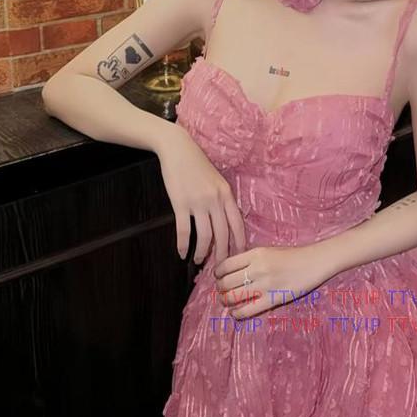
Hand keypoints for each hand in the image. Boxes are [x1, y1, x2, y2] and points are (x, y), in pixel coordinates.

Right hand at [157, 122, 245, 265]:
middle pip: (222, 234)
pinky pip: (184, 231)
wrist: (177, 149)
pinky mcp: (180, 204)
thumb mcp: (216, 179)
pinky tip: (181, 253)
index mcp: (226, 193)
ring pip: (204, 236)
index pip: (237, 223)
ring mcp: (198, 202)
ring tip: (199, 260)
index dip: (239, 242)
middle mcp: (215, 200)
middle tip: (220, 267)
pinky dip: (182, 245)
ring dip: (202, 252)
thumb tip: (225, 219)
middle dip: (222, 254)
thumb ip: (222, 197)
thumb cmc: (197, 163)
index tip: (239, 255)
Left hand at [213, 243, 329, 319]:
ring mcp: (264, 285)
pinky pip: (247, 310)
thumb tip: (230, 270)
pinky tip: (235, 312)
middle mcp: (257, 268)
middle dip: (220, 289)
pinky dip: (237, 313)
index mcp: (255, 253)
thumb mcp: (268, 250)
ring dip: (226, 301)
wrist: (315, 262)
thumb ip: (250, 259)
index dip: (217, 273)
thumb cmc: (292, 255)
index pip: (225, 265)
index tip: (218, 277)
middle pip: (226, 282)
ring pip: (233, 297)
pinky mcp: (273, 299)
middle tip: (222, 291)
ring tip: (227, 301)